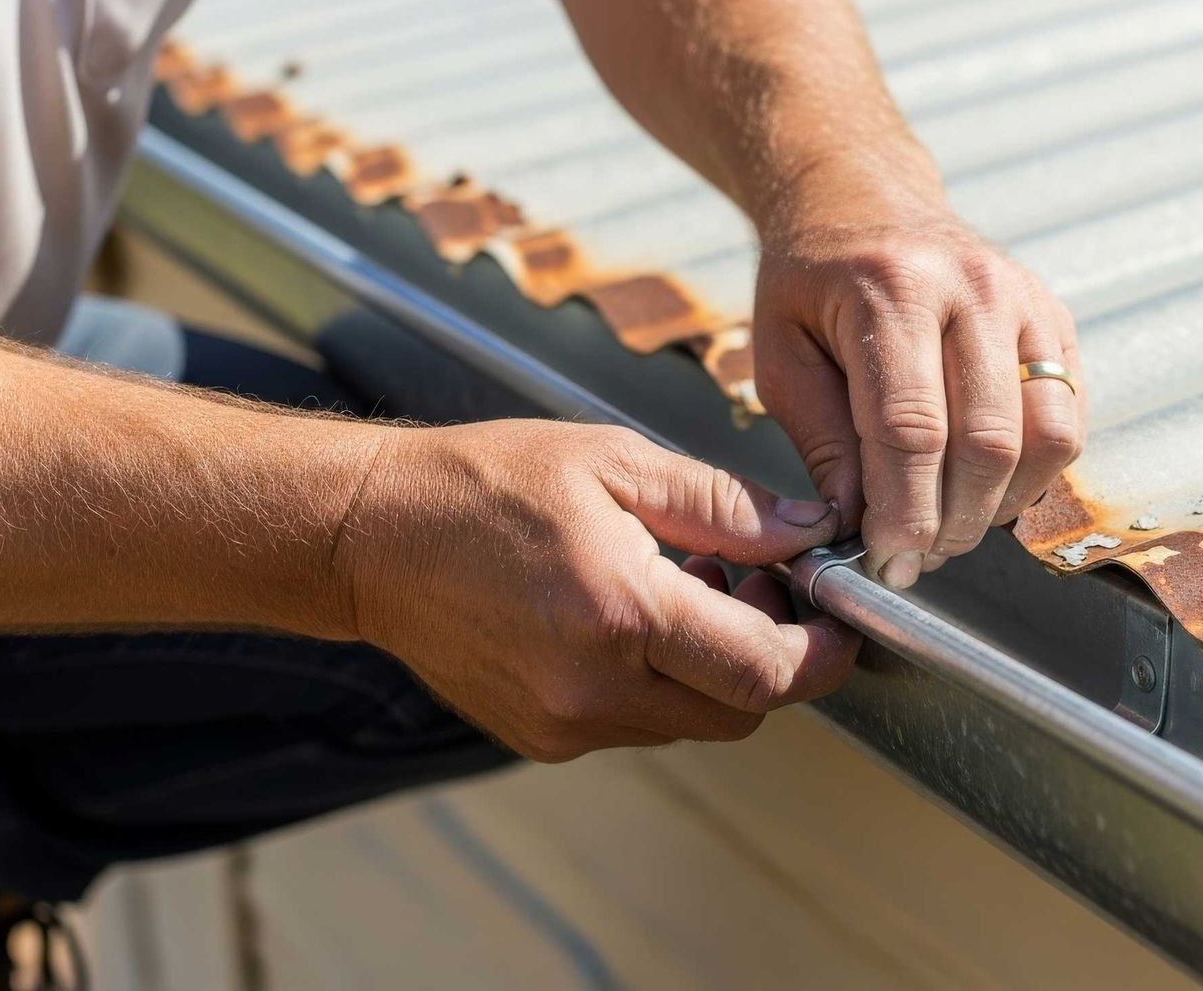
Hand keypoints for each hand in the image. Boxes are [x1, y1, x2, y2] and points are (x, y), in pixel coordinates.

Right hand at [330, 419, 857, 761]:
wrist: (369, 537)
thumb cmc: (483, 484)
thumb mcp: (614, 463)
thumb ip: (724, 507)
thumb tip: (808, 533)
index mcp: (621, 614)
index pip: (764, 672)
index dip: (820, 651)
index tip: (833, 616)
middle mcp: (594, 690)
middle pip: (740, 711)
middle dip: (771, 654)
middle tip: (753, 578)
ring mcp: (564, 725)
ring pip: (692, 722)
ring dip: (714, 667)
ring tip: (681, 584)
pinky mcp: (541, 739)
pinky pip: (637, 724)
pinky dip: (659, 682)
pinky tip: (629, 617)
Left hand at [754, 194, 1085, 589]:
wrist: (862, 199)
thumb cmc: (811, 283)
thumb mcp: (780, 353)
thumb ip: (820, 439)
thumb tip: (856, 521)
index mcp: (892, 290)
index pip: (912, 429)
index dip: (903, 512)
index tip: (886, 561)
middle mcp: (972, 288)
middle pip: (987, 442)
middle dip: (952, 522)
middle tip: (916, 557)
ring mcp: (1025, 300)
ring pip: (1044, 437)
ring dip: (1000, 506)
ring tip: (950, 526)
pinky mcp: (1055, 317)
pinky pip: (1069, 417)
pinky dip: (1034, 473)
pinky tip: (986, 488)